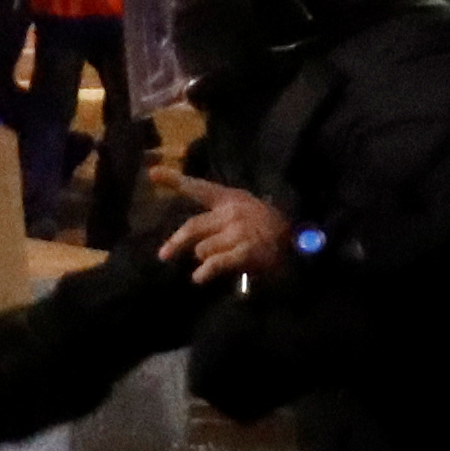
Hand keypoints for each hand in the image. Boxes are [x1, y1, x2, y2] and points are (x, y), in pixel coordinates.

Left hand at [161, 174, 293, 282]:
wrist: (297, 243)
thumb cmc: (266, 227)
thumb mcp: (243, 210)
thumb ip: (217, 218)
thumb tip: (190, 241)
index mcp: (230, 198)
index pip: (199, 188)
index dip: (175, 180)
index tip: (152, 173)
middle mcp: (232, 212)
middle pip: (193, 226)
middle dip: (176, 242)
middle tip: (164, 255)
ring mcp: (239, 232)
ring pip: (202, 249)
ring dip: (203, 259)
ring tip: (212, 264)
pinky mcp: (245, 251)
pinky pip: (215, 263)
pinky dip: (205, 272)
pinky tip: (200, 277)